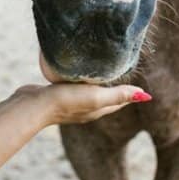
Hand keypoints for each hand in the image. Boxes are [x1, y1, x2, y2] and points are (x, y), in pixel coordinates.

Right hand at [15, 81, 150, 125]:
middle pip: (107, 97)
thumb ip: (118, 95)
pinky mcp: (59, 96)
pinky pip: (75, 87)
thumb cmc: (66, 102)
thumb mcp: (96, 97)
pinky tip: (77, 73)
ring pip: (91, 92)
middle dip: (116, 86)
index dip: (130, 92)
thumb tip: (145, 96)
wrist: (33, 106)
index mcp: (99, 110)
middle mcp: (87, 108)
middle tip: (123, 70)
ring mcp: (72, 103)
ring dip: (98, 83)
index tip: (138, 81)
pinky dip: (81, 81)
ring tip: (103, 69)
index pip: (120, 100)